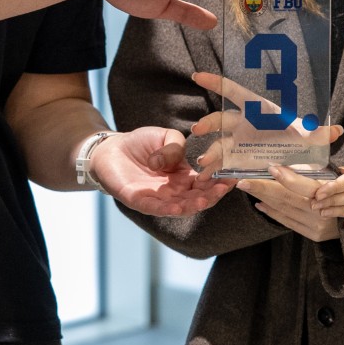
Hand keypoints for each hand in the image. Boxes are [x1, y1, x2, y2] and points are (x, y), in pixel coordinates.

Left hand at [90, 126, 235, 216]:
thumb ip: (177, 145)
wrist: (111, 149)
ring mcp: (157, 199)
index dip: (219, 182)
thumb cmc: (141, 143)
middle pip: (197, 198)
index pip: (206, 183)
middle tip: (221, 189)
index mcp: (184, 177)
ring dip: (192, 205)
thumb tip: (174, 163)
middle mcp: (174, 191)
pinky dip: (167, 208)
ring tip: (203, 200)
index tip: (232, 177)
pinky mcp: (139, 201)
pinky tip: (178, 206)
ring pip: (179, 206)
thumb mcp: (166, 136)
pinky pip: (155, 208)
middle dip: (210, 195)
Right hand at [191, 72, 343, 153]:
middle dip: (209, 123)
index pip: (235, 93)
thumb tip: (337, 130)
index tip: (198, 76)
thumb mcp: (311, 137)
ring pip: (218, 142)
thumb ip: (321, 134)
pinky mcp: (237, 158)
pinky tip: (206, 176)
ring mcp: (238, 141)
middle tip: (199, 129)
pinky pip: (221, 161)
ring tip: (204, 162)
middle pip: (221, 118)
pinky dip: (213, 168)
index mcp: (258, 110)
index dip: (217, 83)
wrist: (297, 157)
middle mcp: (244, 123)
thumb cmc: (300, 139)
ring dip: (210, 150)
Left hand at [240, 165, 340, 241]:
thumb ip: (322, 167)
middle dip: (262, 188)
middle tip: (244, 180)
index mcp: (331, 193)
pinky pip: (288, 222)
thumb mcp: (339, 176)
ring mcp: (317, 225)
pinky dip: (272, 212)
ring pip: (284, 210)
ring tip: (248, 188)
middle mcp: (323, 211)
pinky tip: (260, 204)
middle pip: (287, 198)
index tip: (270, 167)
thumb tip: (302, 151)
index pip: (303, 186)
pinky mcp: (313, 235)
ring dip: (264, 198)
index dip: (286, 178)